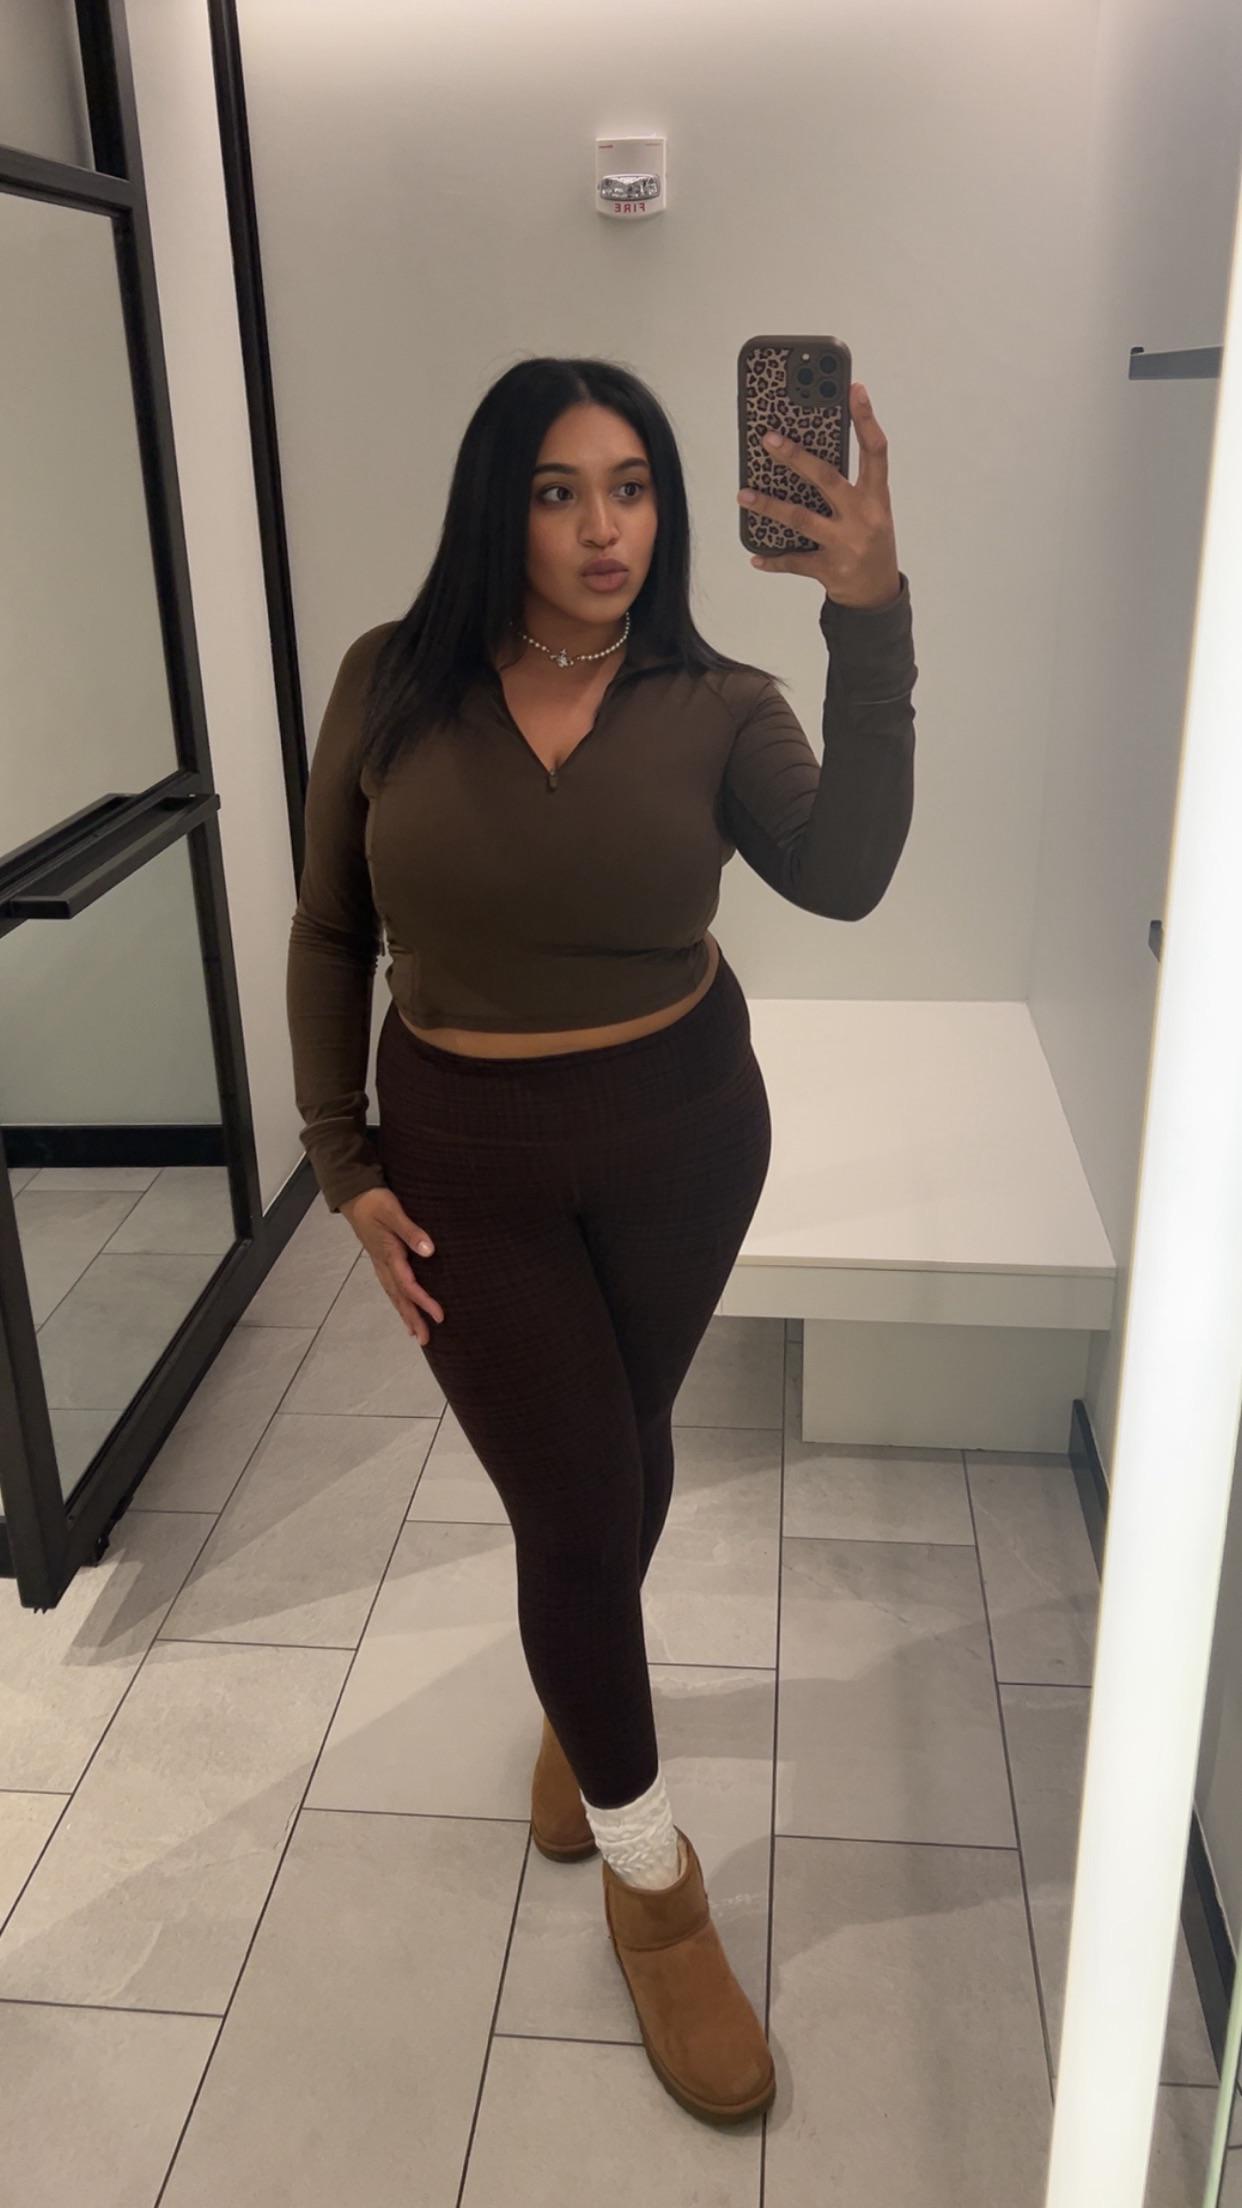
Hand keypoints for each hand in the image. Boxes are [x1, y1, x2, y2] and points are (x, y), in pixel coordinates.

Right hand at [340, 1186, 444, 1345]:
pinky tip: (403, 1307)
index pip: (408, 1285)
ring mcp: (379, 1263)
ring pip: (393, 1295)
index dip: (424, 1302)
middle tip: (425, 1340)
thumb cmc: (375, 1201)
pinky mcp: (380, 1259)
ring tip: (415, 1333)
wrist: (353, 1194)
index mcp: (388, 1254)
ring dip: (405, 1314)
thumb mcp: (393, 1211)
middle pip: (399, 1297)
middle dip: (413, 1318)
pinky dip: (398, 1301)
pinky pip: (390, 1286)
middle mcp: (383, 1264)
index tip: (439, 1316)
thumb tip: (429, 1251)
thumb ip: (411, 1231)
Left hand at [738, 382, 901, 609]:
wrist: (878, 595)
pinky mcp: (829, 570)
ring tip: (742, 494)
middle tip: (768, 439)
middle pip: (827, 479)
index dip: (866, 419)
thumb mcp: (872, 509)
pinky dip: (773, 559)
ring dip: (768, 505)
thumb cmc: (870, 540)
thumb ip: (850, 483)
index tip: (854, 390)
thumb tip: (806, 453)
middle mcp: (863, 517)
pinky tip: (755, 556)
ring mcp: (846, 544)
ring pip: (801, 519)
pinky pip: (794, 562)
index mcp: (877, 497)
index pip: (875, 451)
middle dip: (796, 457)